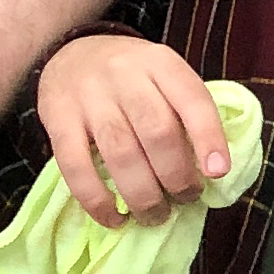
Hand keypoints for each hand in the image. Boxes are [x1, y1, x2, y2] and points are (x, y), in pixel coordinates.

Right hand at [38, 33, 233, 224]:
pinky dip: (97, 200)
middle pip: (158, 132)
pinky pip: (76, 167)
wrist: (70, 55)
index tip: (217, 173)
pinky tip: (115, 218)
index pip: (193, 100)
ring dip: (143, 195)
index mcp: (161, 63)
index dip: (208, 138)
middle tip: (185, 199)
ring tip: (155, 216)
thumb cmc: (131, 78)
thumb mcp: (163, 76)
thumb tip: (210, 171)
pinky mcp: (57, 119)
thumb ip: (184, 112)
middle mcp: (126, 75)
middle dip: (177, 176)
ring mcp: (89, 97)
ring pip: (121, 153)